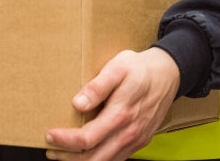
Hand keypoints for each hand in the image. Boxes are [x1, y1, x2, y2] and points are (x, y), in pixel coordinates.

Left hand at [44, 48, 180, 160]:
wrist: (169, 73)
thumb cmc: (141, 69)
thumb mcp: (118, 67)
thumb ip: (98, 86)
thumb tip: (78, 103)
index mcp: (121, 114)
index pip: (87, 139)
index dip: (65, 141)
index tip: (50, 135)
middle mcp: (129, 132)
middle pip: (94, 158)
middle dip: (68, 159)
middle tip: (51, 150)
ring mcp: (135, 139)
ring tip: (64, 155)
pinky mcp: (140, 141)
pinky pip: (117, 159)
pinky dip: (99, 160)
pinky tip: (88, 154)